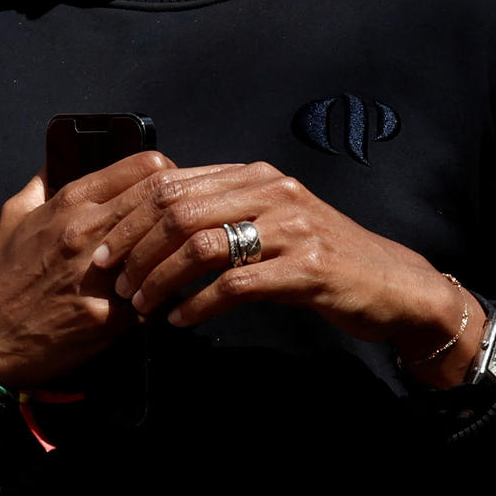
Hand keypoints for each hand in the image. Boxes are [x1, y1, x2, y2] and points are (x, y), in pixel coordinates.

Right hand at [0, 151, 175, 389]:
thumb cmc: (6, 275)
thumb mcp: (16, 215)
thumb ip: (42, 182)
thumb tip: (59, 154)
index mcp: (70, 203)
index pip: (142, 166)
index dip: (167, 172)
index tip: (173, 185)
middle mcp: (87, 232)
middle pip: (162, 201)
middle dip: (182, 207)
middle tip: (189, 217)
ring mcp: (100, 275)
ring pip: (167, 247)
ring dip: (181, 249)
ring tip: (187, 253)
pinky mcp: (109, 316)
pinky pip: (159, 296)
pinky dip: (170, 293)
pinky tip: (173, 292)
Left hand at [106, 163, 480, 387]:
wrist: (392, 284)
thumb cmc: (325, 257)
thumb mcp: (275, 219)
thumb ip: (227, 210)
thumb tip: (160, 219)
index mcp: (257, 175)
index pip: (174, 184)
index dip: (130, 217)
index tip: (103, 249)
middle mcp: (273, 191)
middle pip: (179, 211)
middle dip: (135, 248)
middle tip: (114, 282)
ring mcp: (292, 228)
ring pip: (202, 245)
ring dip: (161, 280)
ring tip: (141, 306)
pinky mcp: (307, 269)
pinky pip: (236, 284)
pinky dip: (199, 305)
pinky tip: (181, 320)